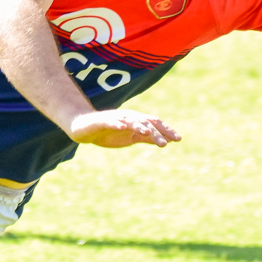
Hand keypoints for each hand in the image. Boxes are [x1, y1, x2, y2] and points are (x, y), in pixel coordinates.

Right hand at [66, 108, 181, 148]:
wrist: (83, 128)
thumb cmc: (109, 133)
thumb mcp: (131, 138)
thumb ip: (147, 138)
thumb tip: (166, 141)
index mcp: (136, 121)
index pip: (154, 123)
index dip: (166, 130)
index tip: (178, 139)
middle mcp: (128, 117)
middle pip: (145, 123)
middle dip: (155, 132)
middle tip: (165, 144)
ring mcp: (115, 118)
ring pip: (130, 121)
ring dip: (139, 126)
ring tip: (147, 133)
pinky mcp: (101, 121)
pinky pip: (110, 121)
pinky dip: (116, 123)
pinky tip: (121, 127)